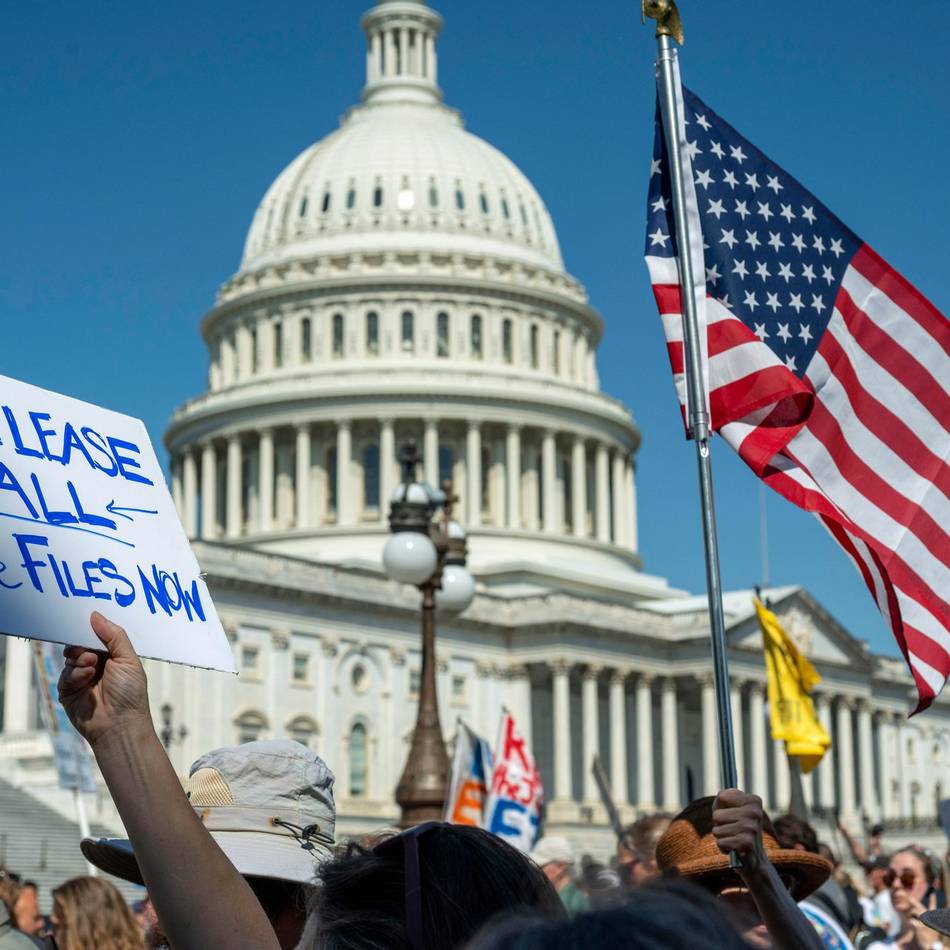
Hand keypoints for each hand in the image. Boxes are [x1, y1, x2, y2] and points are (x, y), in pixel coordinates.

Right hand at [58, 612, 151, 748]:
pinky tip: (86, 676)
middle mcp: (96, 664)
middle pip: (80, 644)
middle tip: (89, 645)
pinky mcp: (68, 690)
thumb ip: (113, 635)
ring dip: (80, 657)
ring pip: (71, 656)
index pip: (98, 636)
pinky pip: (64, 673)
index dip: (92, 628)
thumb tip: (95, 615)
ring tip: (92, 664)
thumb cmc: (130, 692)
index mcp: (112, 655)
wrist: (119, 724)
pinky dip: (75, 673)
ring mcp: (81, 677)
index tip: (86, 617)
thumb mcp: (127, 658)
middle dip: (82, 642)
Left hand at [712, 788, 767, 876]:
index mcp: (754, 801)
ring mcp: (752, 828)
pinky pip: (720, 842)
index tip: (729, 814)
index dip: (719, 807)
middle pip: (716, 815)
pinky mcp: (747, 843)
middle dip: (719, 824)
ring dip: (721, 837)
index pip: (722, 796)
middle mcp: (755, 812)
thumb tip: (720, 797)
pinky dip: (723, 847)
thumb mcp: (733, 810)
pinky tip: (734, 848)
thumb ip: (722, 800)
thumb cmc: (739, 830)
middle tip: (733, 830)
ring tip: (733, 839)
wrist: (755, 859)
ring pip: (716, 830)